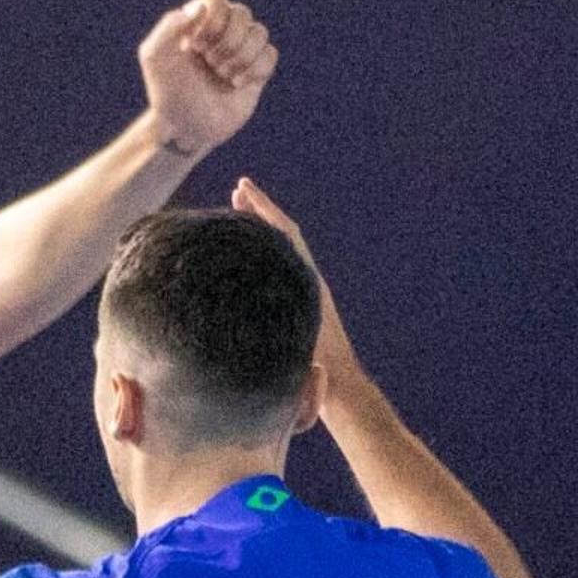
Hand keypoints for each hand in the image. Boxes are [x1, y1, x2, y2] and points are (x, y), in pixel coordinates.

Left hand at [139, 0, 274, 159]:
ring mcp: (241, 50)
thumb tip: (200, 8)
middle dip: (226, 42)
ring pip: (259, 32)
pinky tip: (237, 84)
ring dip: (240, 57)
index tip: (195, 46)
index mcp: (197, 24)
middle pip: (241, 13)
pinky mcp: (256, 70)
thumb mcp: (154, 58)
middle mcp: (221, 33)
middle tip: (210, 63)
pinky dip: (255, 69)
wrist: (185, 128)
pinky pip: (270, 54)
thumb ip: (168, 27)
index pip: (216, 2)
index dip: (211, 23)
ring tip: (222, 76)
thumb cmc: (167, 93)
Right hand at [227, 177, 359, 395]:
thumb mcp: (299, 349)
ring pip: (277, 253)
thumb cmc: (319, 376)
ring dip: (259, 233)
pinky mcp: (297, 308)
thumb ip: (284, 328)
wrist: (341, 389)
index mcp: (305, 282)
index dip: (262, 209)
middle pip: (282, 235)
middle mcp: (305, 281)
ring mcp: (302, 293)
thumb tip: (250, 306)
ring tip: (236, 217)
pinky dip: (258, 258)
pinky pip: (274, 271)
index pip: (283, 234)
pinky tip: (240, 262)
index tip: (242, 187)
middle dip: (259, 212)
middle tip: (237, 190)